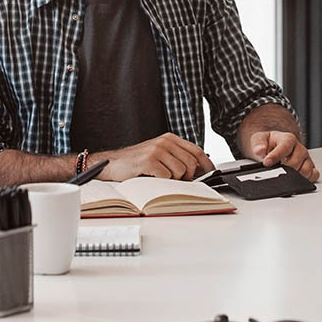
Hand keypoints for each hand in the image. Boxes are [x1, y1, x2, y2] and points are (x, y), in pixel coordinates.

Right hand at [96, 133, 214, 180]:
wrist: (111, 164)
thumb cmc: (135, 163)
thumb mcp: (159, 155)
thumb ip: (177, 158)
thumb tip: (199, 170)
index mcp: (169, 139)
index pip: (196, 150)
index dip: (206, 164)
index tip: (210, 173)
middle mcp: (164, 142)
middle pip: (191, 163)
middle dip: (187, 176)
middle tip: (175, 180)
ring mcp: (157, 150)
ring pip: (181, 171)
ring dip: (173, 180)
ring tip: (159, 177)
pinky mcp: (149, 161)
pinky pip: (167, 177)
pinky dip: (162, 182)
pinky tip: (151, 178)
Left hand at [248, 131, 319, 181]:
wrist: (275, 145)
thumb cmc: (270, 143)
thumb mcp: (260, 139)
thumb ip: (258, 144)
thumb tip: (259, 150)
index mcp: (288, 139)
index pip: (284, 148)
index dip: (275, 156)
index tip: (267, 163)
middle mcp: (299, 148)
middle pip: (295, 163)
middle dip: (284, 169)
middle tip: (274, 170)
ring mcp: (306, 158)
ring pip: (306, 171)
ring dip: (295, 175)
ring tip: (285, 174)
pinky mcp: (311, 166)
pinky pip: (314, 175)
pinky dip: (306, 179)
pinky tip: (296, 178)